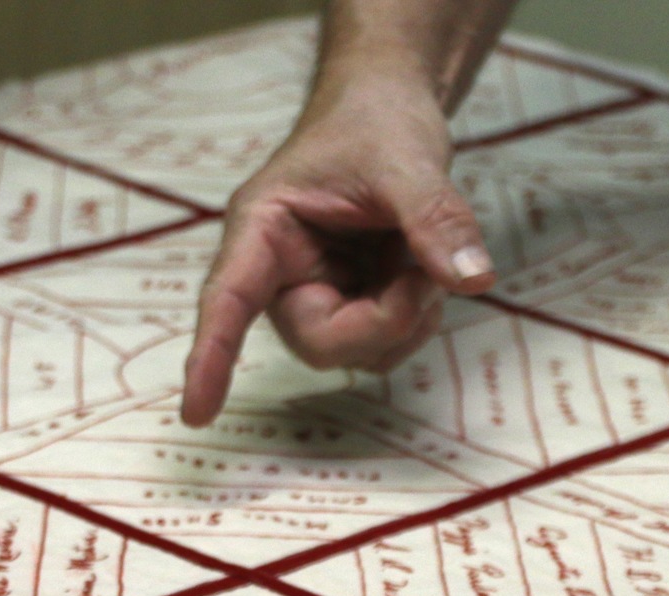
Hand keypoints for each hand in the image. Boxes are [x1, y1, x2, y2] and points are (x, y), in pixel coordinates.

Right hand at [180, 72, 497, 426]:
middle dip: (383, 318)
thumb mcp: (408, 159)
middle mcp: (280, 272)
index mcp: (264, 229)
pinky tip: (421, 269)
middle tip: (424, 270)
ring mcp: (316, 294)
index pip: (229, 300)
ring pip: (358, 351)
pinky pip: (384, 344)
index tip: (195, 414)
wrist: (388, 107)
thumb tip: (472, 279)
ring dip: (407, 316)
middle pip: (321, 340)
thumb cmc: (375, 121)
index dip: (212, 357)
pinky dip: (416, 316)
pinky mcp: (349, 305)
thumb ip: (436, 218)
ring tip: (421, 254)